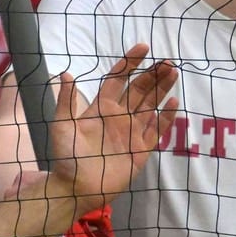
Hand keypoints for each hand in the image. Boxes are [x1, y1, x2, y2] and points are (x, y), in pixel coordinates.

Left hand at [47, 44, 179, 206]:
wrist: (76, 188)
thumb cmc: (67, 157)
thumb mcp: (61, 126)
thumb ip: (65, 101)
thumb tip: (66, 73)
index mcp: (100, 108)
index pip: (118, 79)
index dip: (130, 63)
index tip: (143, 47)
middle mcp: (118, 116)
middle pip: (139, 89)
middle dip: (152, 74)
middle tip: (167, 61)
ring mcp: (131, 133)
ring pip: (150, 105)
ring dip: (162, 89)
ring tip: (173, 72)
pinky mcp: (140, 150)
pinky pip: (156, 130)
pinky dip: (165, 117)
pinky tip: (173, 102)